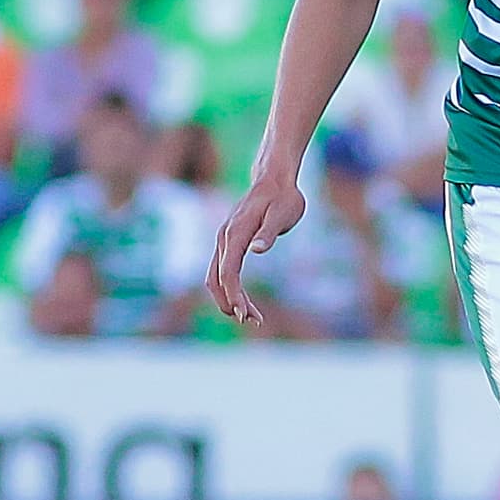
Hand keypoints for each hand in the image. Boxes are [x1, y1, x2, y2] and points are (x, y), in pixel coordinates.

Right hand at [206, 176, 305, 325]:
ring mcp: (224, 240)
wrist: (274, 179)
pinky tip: (245, 301)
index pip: (228, 271)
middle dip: (232, 302)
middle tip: (253, 320)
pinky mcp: (229, 243)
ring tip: (252, 317)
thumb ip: (269, 232)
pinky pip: (223, 271)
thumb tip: (256, 249)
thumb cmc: (283, 196)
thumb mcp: (282, 213)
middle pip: (218, 279)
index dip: (234, 295)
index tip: (246, 314)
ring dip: (230, 299)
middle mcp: (224, 237)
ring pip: (217, 277)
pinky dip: (230, 289)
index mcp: (235, 232)